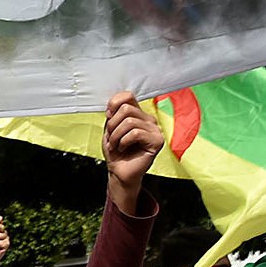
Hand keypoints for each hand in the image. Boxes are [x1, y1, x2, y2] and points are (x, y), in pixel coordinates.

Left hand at [102, 92, 163, 209]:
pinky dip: (123, 142)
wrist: (119, 170)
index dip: (114, 103)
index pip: (128, 96)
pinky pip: (135, 133)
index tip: (108, 116)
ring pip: (129, 121)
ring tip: (116, 145)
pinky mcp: (157, 141)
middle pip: (126, 109)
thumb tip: (114, 105)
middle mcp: (148, 119)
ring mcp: (155, 130)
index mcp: (137, 114)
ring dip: (116, 135)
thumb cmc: (115, 151)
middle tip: (112, 137)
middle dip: (113, 125)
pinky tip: (124, 148)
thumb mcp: (110, 129)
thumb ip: (113, 115)